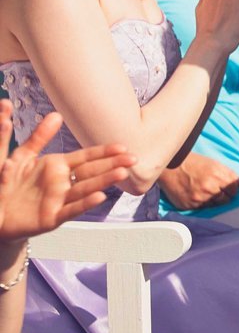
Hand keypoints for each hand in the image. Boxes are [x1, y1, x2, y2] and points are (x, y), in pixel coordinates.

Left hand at [0, 101, 134, 239]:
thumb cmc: (7, 184)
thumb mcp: (21, 156)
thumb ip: (40, 137)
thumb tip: (56, 115)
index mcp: (58, 166)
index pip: (86, 157)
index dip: (104, 152)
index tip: (122, 146)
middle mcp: (63, 182)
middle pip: (92, 171)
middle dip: (112, 164)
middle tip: (133, 159)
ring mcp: (59, 200)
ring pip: (86, 188)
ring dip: (105, 181)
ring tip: (122, 173)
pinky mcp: (52, 218)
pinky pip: (71, 209)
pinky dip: (85, 203)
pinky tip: (100, 196)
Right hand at [157, 153, 238, 210]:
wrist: (171, 167)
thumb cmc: (195, 163)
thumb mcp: (215, 165)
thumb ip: (231, 175)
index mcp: (217, 176)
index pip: (234, 190)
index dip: (232, 189)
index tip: (227, 187)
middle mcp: (209, 188)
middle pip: (225, 200)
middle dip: (223, 196)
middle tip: (215, 189)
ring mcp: (198, 198)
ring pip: (214, 205)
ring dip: (212, 200)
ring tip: (204, 190)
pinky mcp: (189, 206)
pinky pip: (201, 208)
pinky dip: (201, 203)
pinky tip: (195, 194)